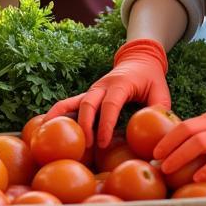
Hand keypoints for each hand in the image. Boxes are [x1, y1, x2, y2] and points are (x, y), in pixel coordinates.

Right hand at [47, 38, 169, 147]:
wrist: (138, 59)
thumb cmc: (151, 79)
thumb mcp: (161, 92)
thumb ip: (160, 111)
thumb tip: (160, 136)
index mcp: (121, 84)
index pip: (110, 105)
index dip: (106, 124)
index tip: (103, 143)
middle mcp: (103, 85)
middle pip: (88, 104)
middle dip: (85, 125)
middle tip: (86, 146)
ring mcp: (93, 89)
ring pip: (73, 101)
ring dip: (62, 117)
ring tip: (47, 132)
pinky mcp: (88, 94)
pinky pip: (70, 103)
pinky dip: (57, 112)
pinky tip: (44, 124)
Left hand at [153, 99, 205, 182]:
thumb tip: (185, 154)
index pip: (184, 125)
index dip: (167, 138)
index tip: (155, 152)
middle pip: (187, 132)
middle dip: (169, 147)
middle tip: (157, 162)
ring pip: (200, 143)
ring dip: (181, 156)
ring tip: (169, 169)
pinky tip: (198, 178)